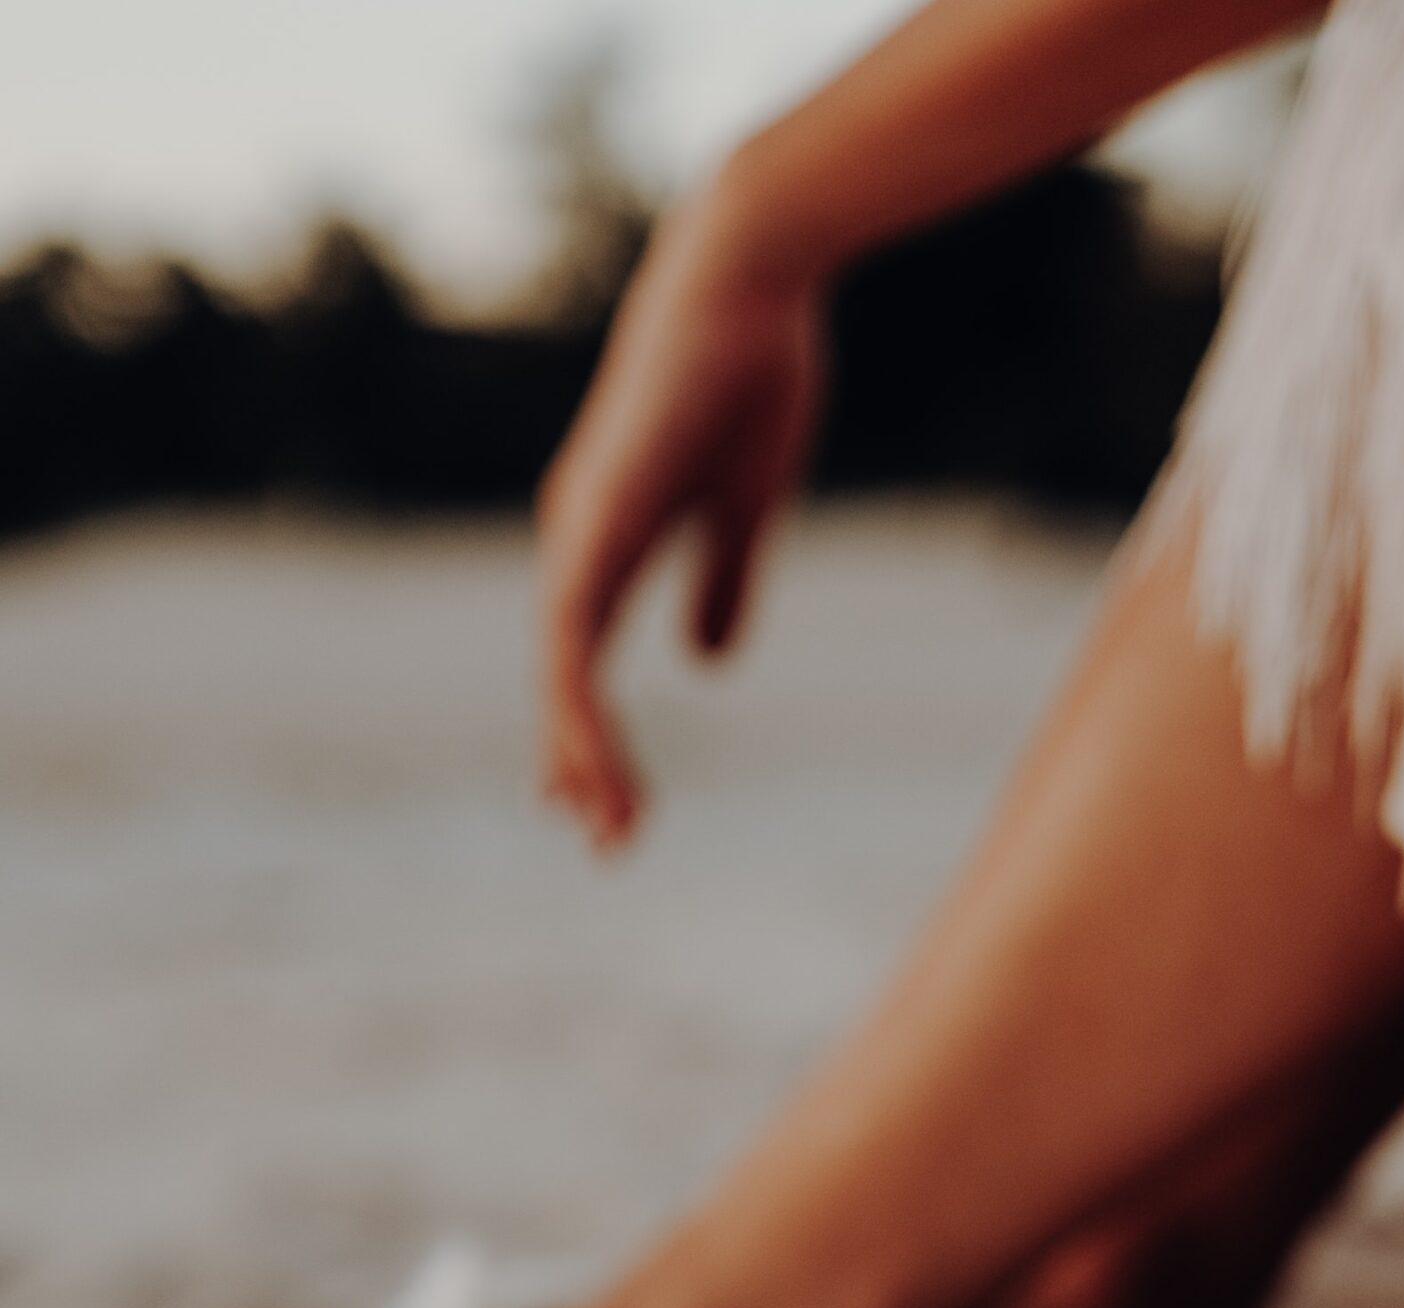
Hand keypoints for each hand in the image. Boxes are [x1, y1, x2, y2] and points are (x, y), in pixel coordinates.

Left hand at [537, 182, 824, 845]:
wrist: (749, 279)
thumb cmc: (751, 372)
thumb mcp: (743, 506)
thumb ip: (722, 582)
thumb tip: (706, 663)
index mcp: (610, 535)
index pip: (585, 657)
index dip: (593, 732)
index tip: (606, 802)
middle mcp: (579, 535)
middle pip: (562, 676)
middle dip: (583, 762)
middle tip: (607, 839)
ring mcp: (579, 527)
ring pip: (561, 671)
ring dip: (583, 753)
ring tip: (609, 824)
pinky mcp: (594, 519)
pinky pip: (571, 636)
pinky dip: (578, 704)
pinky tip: (590, 757)